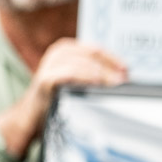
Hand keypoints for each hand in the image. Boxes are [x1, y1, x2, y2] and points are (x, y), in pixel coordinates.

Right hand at [0, 39, 126, 158]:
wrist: (34, 112)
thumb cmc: (61, 94)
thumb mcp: (79, 79)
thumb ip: (95, 72)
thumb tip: (124, 76)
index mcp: (68, 48)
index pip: (96, 49)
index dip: (113, 59)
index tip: (127, 70)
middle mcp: (58, 53)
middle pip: (90, 56)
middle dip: (109, 68)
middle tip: (123, 80)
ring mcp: (49, 64)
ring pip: (81, 63)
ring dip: (100, 73)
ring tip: (113, 84)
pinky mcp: (44, 79)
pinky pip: (66, 74)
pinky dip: (82, 77)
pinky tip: (94, 82)